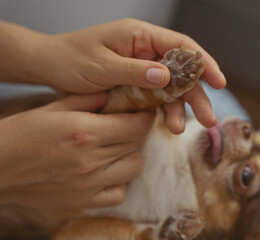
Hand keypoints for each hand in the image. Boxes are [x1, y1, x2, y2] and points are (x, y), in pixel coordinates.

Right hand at [0, 93, 153, 208]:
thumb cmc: (21, 133)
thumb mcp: (53, 108)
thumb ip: (88, 100)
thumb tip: (115, 95)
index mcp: (85, 132)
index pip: (137, 126)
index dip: (145, 117)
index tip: (143, 112)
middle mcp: (91, 159)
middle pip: (137, 144)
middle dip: (137, 132)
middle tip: (126, 126)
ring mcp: (89, 183)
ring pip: (134, 167)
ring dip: (130, 155)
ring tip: (115, 148)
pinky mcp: (84, 200)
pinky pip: (119, 193)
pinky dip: (118, 182)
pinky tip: (106, 171)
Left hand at [32, 19, 225, 132]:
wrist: (48, 67)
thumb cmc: (70, 58)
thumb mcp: (100, 65)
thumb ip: (133, 71)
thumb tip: (166, 76)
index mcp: (140, 36)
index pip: (181, 46)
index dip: (203, 63)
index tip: (219, 82)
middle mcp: (146, 51)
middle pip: (182, 71)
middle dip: (196, 95)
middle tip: (208, 119)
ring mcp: (143, 69)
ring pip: (172, 88)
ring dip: (180, 108)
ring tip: (179, 129)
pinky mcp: (137, 85)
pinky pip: (157, 98)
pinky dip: (163, 111)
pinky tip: (167, 125)